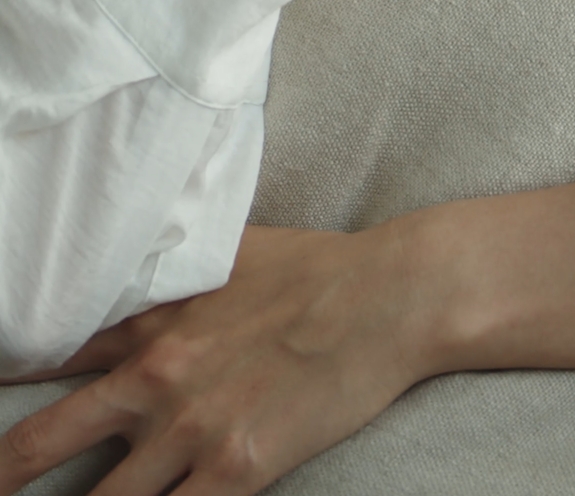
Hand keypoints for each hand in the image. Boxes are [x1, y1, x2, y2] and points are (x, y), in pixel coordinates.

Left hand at [0, 175, 574, 495]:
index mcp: (153, 317)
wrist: (387, 295)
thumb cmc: (317, 268)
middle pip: (47, 439)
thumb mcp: (230, 253)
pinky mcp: (235, 469)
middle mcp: (156, 374)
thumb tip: (142, 264)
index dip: (12, 375)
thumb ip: (175, 271)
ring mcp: (191, 428)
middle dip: (9, 469)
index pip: (54, 353)